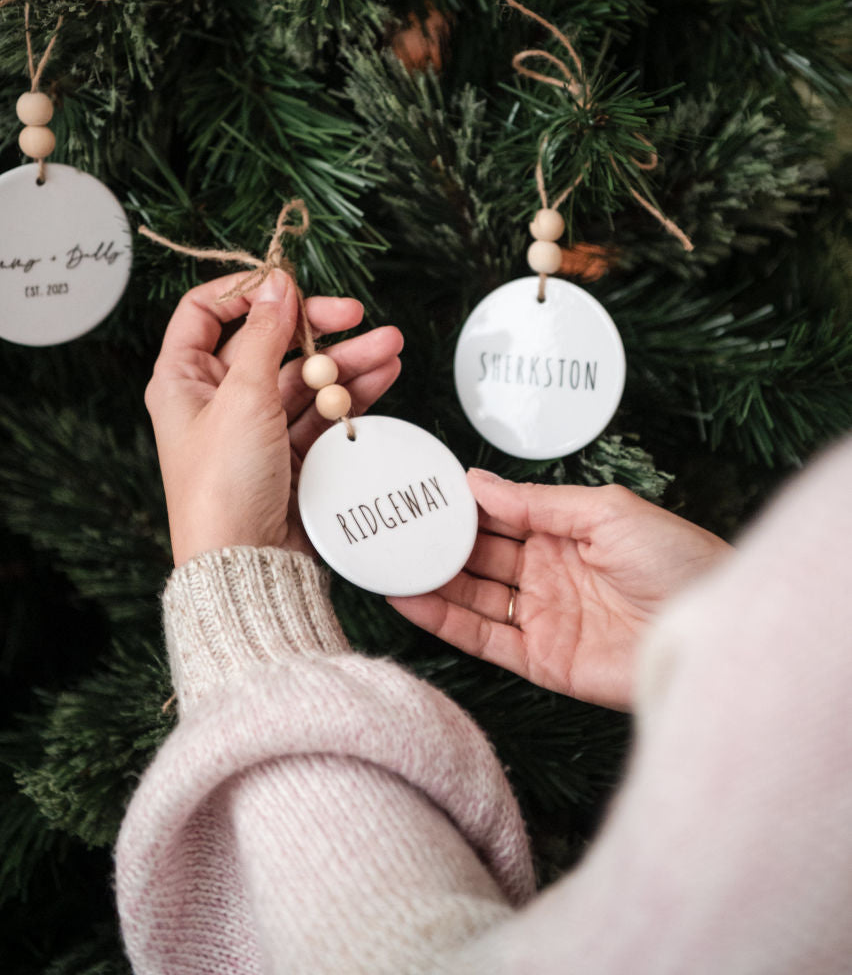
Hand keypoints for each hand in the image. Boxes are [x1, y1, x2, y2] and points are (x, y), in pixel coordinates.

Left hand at [145, 268, 402, 567]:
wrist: (246, 564)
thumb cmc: (223, 485)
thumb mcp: (244, 396)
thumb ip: (267, 336)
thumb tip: (278, 284)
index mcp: (183, 380)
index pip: (205, 313)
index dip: (246, 292)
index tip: (288, 285)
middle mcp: (216, 400)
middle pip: (269, 342)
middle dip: (318, 327)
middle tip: (357, 314)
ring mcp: (255, 427)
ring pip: (305, 378)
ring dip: (347, 360)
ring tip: (390, 346)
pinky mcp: (288, 454)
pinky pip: (321, 412)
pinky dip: (351, 395)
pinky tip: (382, 376)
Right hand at [388, 470, 731, 710]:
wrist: (711, 630)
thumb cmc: (679, 561)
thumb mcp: (607, 511)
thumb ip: (537, 502)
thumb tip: (476, 484)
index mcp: (566, 530)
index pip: (499, 514)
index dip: (459, 505)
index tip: (417, 491)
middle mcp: (548, 572)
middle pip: (478, 554)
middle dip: (435, 541)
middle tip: (388, 525)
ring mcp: (543, 616)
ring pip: (471, 594)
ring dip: (429, 580)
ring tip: (385, 560)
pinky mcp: (542, 660)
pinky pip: (483, 638)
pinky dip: (443, 620)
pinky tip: (410, 599)